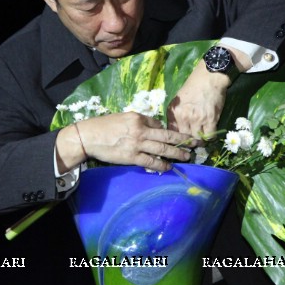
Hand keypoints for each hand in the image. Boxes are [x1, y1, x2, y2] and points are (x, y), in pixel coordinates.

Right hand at [74, 112, 195, 171]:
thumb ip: (139, 121)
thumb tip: (152, 127)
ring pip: (162, 149)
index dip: (169, 131)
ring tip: (187, 157)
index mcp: (138, 118)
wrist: (89, 137)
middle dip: (183, 140)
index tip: (178, 137)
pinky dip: (161, 165)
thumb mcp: (123, 117)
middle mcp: (141, 130)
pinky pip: (150, 162)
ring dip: (177, 153)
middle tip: (195, 143)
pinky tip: (168, 167)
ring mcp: (137, 144)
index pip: (159, 124)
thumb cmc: (104, 126)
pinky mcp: (132, 157)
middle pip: (167, 136)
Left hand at [167, 64, 230, 141]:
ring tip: (201, 138)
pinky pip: (210, 136)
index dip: (177, 140)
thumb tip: (176, 130)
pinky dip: (210, 137)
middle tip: (192, 142)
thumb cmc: (193, 86)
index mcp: (173, 112)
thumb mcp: (178, 100)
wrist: (209, 77)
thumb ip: (176, 115)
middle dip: (188, 142)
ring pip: (197, 139)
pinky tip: (210, 133)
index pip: (172, 133)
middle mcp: (183, 117)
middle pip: (184, 139)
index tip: (181, 142)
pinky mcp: (211, 120)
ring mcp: (197, 119)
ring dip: (200, 141)